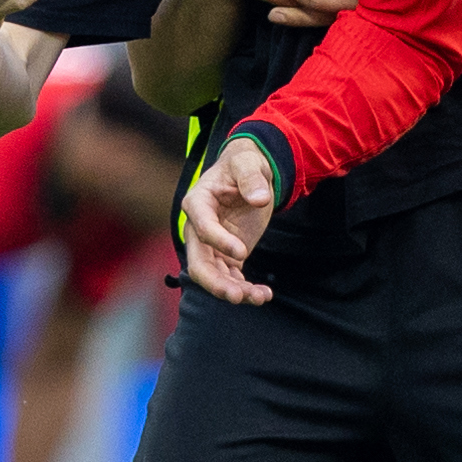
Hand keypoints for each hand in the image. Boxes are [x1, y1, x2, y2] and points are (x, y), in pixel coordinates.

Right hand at [181, 137, 278, 304]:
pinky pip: (231, 277)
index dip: (219, 242)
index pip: (202, 228)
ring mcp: (211, 245)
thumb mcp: (248, 163)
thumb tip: (259, 198)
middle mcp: (198, 228)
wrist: (248, 174)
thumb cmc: (243, 165)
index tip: (242, 251)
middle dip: (216, 282)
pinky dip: (245, 288)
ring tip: (260, 297)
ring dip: (234, 290)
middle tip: (237, 296)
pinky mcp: (226, 255)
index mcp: (197, 203)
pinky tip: (264, 294)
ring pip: (214, 276)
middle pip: (198, 262)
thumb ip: (251, 178)